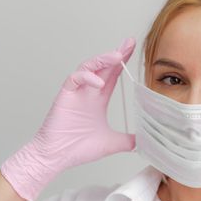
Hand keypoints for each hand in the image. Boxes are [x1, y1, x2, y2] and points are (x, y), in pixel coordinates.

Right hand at [0, 37, 136, 200]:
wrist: (54, 158)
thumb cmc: (76, 149)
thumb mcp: (110, 143)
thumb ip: (127, 140)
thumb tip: (145, 141)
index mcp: (98, 98)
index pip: (113, 74)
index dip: (123, 62)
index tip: (133, 49)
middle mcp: (87, 91)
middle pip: (104, 66)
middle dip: (117, 53)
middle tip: (130, 42)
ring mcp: (76, 92)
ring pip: (88, 67)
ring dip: (103, 60)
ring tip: (118, 56)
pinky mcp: (64, 95)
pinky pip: (75, 79)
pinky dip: (87, 77)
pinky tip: (99, 83)